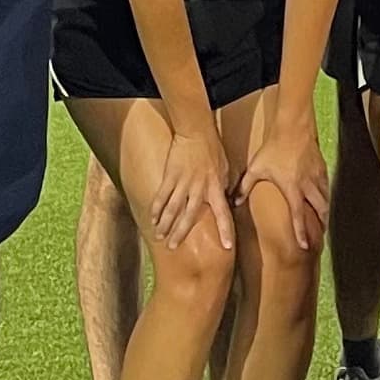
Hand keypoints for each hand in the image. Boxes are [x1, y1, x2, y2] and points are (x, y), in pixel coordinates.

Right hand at [153, 124, 235, 251]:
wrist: (197, 132)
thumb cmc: (213, 150)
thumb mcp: (225, 169)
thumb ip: (224, 187)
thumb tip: (228, 201)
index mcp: (215, 188)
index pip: (223, 214)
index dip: (225, 231)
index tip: (227, 247)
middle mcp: (199, 188)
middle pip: (189, 216)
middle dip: (180, 233)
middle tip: (172, 247)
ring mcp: (183, 182)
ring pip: (172, 209)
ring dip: (165, 224)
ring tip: (159, 236)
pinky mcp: (170, 176)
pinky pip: (161, 196)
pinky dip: (156, 208)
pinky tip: (152, 218)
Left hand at [244, 109, 331, 249]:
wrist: (294, 127)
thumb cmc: (275, 148)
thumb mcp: (257, 168)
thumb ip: (245, 186)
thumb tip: (234, 202)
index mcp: (293, 189)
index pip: (299, 215)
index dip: (301, 232)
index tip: (305, 246)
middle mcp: (308, 185)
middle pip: (320, 210)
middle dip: (321, 224)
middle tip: (319, 236)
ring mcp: (317, 176)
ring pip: (326, 199)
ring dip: (325, 212)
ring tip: (323, 222)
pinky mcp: (322, 168)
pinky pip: (327, 186)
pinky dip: (326, 196)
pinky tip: (324, 199)